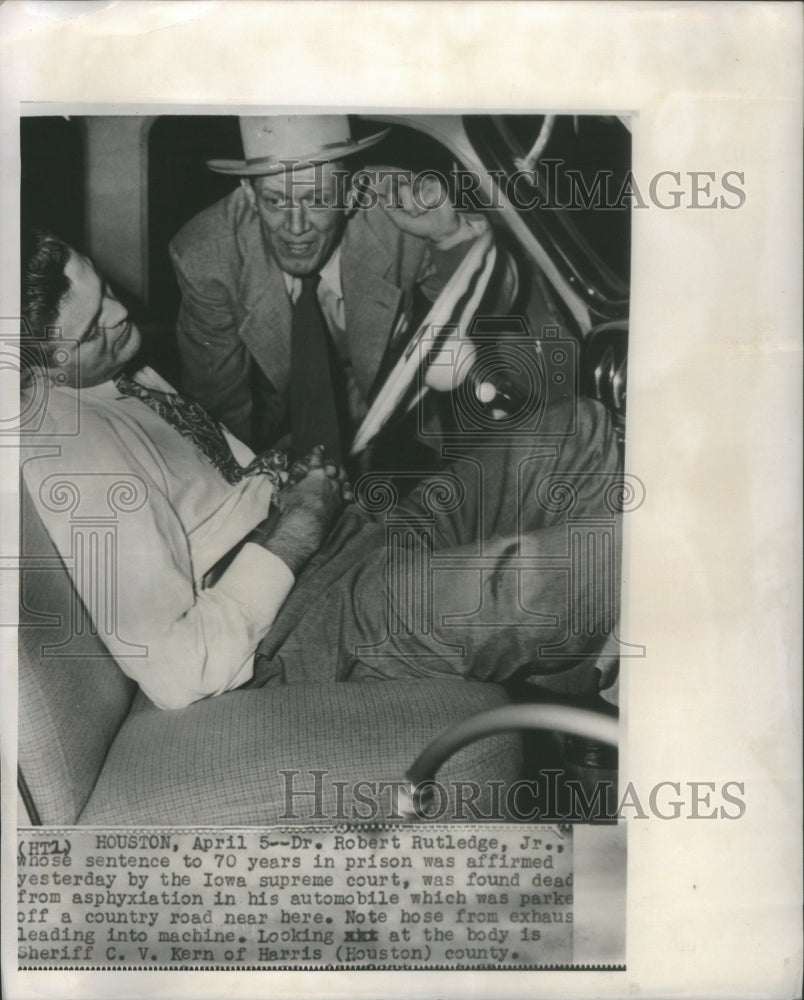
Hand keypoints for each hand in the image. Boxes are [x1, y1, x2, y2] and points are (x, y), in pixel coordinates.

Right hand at [259, 446, 348, 574]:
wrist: (307, 524)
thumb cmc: (294, 506)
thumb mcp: (287, 492)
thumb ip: (289, 481)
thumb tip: (283, 474)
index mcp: (315, 473)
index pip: (317, 458)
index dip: (317, 452)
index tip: (320, 448)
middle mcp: (329, 479)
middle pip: (334, 465)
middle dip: (332, 463)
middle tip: (330, 463)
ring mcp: (337, 490)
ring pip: (344, 477)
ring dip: (342, 474)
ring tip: (340, 474)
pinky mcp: (342, 503)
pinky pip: (348, 494)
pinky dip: (348, 491)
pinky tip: (347, 492)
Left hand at [372, 169, 461, 243]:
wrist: (439, 232)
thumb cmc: (420, 225)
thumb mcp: (401, 221)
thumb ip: (389, 209)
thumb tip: (376, 198)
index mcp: (403, 191)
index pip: (391, 184)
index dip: (391, 194)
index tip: (394, 204)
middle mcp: (413, 184)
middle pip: (401, 188)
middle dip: (407, 206)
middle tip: (415, 214)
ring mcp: (424, 183)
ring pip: (412, 192)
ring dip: (417, 208)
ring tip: (424, 212)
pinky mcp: (435, 185)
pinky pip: (424, 195)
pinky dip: (426, 205)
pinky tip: (432, 207)